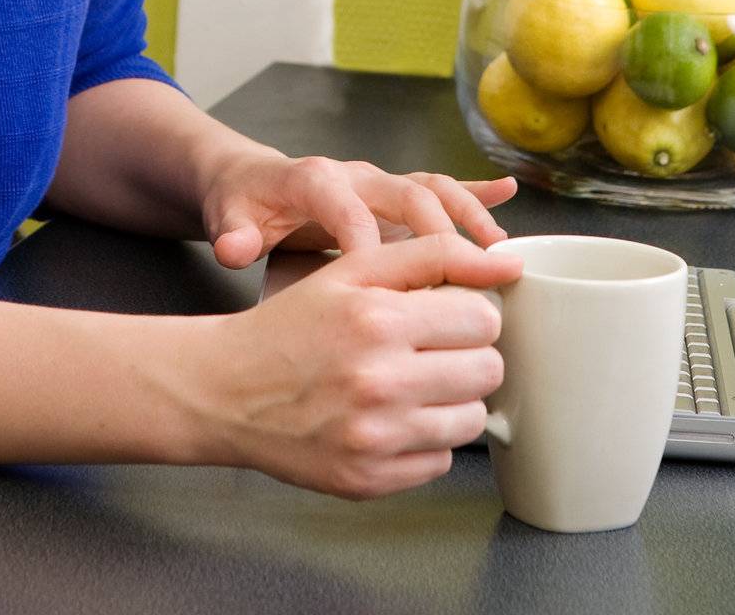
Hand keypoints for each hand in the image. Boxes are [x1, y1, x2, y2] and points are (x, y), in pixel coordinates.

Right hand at [192, 231, 524, 498]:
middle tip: (430, 349)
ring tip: (411, 383)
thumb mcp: (352, 271)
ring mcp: (376, 438)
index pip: (484, 319)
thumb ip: (433, 254)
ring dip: (452, 399)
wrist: (227, 389)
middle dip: (467, 354)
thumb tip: (507, 262)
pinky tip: (390, 417)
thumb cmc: (292, 323)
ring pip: (473, 420)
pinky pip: (440, 460)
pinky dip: (425, 439)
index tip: (445, 315)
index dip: (470, 313)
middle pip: (487, 371)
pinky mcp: (370, 480)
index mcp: (379, 320)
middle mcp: (380, 382)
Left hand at [201, 149, 517, 267]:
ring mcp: (378, 181)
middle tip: (469, 270)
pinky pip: (440, 187)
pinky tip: (509, 196)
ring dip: (467, 217)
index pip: (346, 207)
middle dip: (438, 230)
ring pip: (431, 189)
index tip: (388, 284)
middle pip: (404, 194)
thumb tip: (234, 248)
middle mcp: (354, 174)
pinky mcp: (393, 192)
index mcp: (314, 179)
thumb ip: (233, 234)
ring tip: (498, 251)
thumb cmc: (244, 203)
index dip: (367, 240)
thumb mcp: (228, 217)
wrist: (250, 180)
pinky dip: (475, 191)